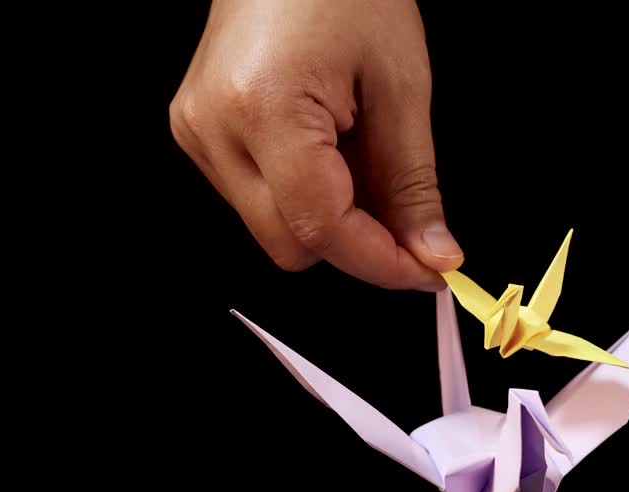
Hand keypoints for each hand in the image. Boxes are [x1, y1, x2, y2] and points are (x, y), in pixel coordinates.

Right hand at [169, 0, 461, 289]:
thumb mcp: (401, 84)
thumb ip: (413, 182)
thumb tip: (430, 253)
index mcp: (261, 108)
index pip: (321, 228)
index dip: (382, 262)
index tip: (428, 270)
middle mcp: (213, 127)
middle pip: (291, 243)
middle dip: (357, 241)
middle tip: (407, 212)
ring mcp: (198, 131)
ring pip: (275, 229)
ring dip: (331, 216)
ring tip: (360, 152)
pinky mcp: (198, 131)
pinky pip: (259, 199)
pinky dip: (306, 193)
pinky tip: (330, 149)